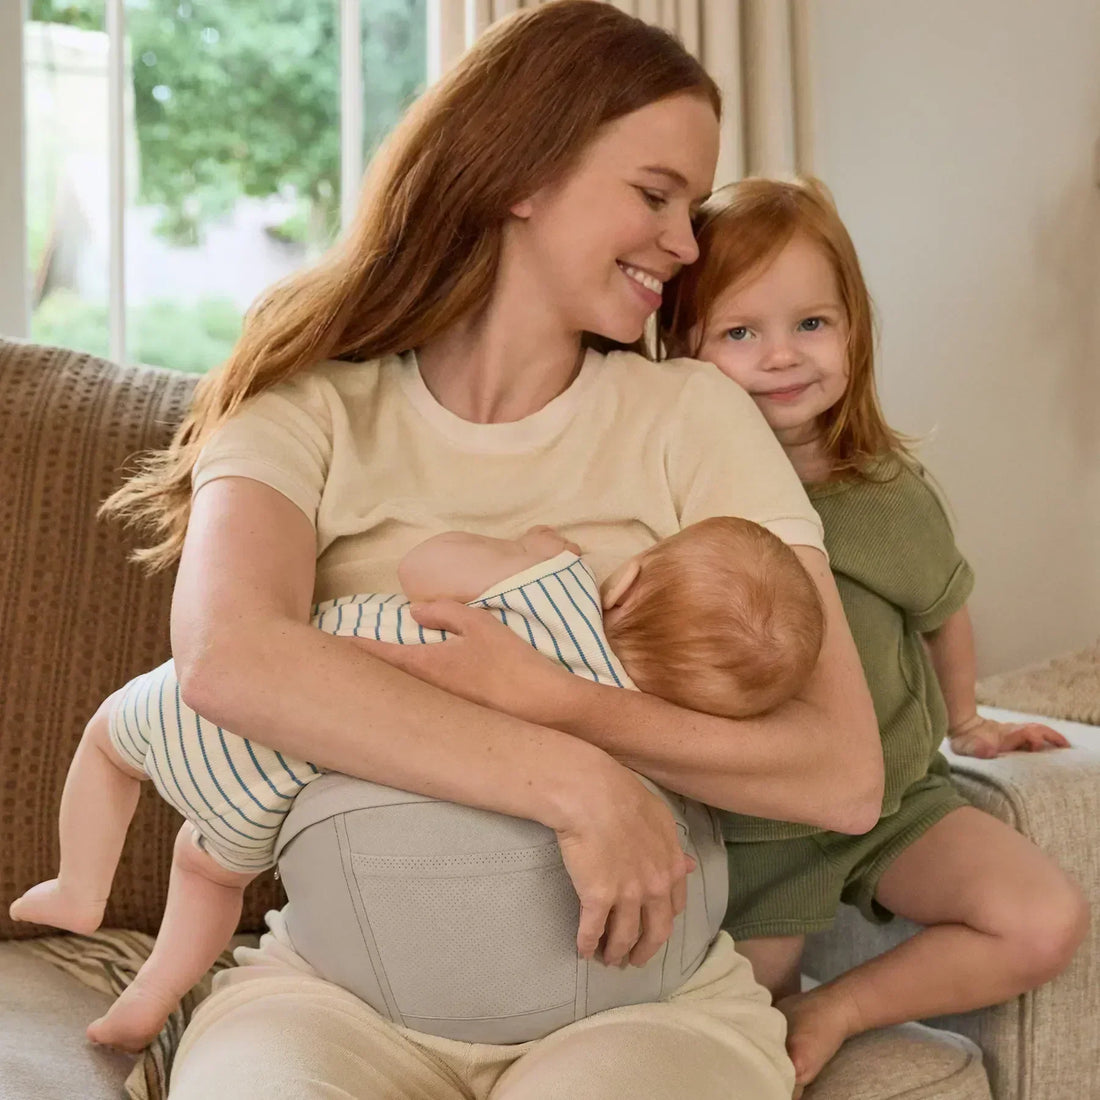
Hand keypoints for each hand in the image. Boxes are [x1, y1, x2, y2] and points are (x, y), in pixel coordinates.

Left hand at [348, 600, 571, 725]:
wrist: (546, 712)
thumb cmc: (513, 664)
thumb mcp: (481, 625)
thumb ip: (444, 612)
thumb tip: (414, 612)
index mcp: (423, 666)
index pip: (373, 655)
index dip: (348, 648)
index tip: (325, 644)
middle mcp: (420, 695)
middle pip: (376, 684)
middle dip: (355, 674)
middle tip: (334, 664)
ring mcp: (433, 716)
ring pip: (395, 700)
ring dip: (379, 689)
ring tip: (363, 679)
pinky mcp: (449, 730)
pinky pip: (416, 712)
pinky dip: (404, 702)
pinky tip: (407, 699)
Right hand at [552, 760, 696, 967]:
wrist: (592, 794)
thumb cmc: (624, 796)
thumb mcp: (660, 818)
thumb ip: (674, 846)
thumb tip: (689, 865)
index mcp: (671, 867)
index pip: (673, 908)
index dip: (662, 923)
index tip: (653, 930)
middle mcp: (654, 887)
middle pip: (655, 932)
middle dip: (645, 951)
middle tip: (634, 961)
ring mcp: (626, 896)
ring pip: (624, 936)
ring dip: (616, 953)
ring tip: (607, 959)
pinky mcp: (597, 899)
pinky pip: (592, 930)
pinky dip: (587, 944)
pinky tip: (582, 951)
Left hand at [947, 714, 1070, 757]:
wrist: (960, 728)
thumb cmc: (964, 741)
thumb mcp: (965, 747)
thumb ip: (976, 749)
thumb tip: (989, 751)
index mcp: (1005, 735)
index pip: (1026, 733)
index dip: (1034, 739)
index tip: (1036, 749)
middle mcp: (1012, 732)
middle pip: (1036, 729)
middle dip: (1052, 736)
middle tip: (1066, 746)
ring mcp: (1013, 732)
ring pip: (1036, 729)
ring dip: (1051, 736)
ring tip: (1065, 746)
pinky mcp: (1012, 735)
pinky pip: (1032, 733)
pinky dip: (1044, 737)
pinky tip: (1051, 746)